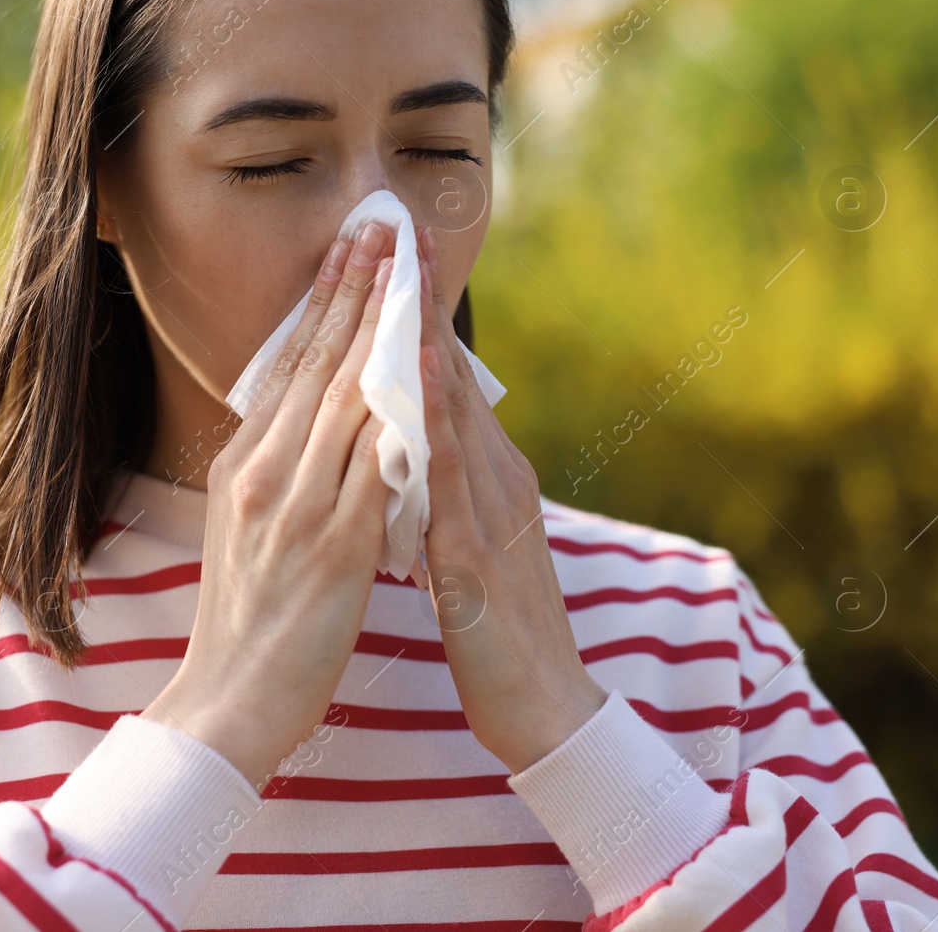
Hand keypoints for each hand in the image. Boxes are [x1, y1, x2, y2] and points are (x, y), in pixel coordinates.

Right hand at [143, 221, 396, 786]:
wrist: (229, 700)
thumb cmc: (246, 620)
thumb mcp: (244, 526)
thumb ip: (277, 470)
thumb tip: (304, 418)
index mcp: (246, 465)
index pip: (291, 366)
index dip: (325, 301)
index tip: (350, 247)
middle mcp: (266, 472)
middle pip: (318, 363)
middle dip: (354, 290)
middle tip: (380, 226)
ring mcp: (298, 504)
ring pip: (347, 396)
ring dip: (381, 328)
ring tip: (404, 270)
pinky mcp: (334, 543)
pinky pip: (373, 459)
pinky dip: (398, 408)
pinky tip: (421, 365)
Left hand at [412, 225, 608, 774]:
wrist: (546, 708)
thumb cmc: (500, 627)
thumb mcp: (469, 538)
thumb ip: (447, 484)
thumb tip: (414, 435)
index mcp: (490, 474)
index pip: (446, 379)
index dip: (416, 315)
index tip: (391, 252)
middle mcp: (497, 478)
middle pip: (452, 376)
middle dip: (420, 303)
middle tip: (395, 229)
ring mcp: (490, 513)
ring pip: (452, 413)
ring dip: (424, 344)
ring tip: (400, 279)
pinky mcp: (476, 560)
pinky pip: (448, 484)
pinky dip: (430, 432)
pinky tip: (409, 393)